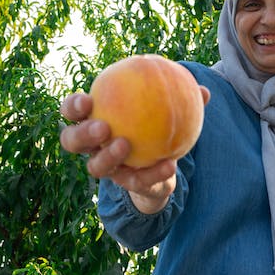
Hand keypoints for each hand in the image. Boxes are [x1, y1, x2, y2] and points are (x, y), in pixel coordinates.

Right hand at [59, 86, 210, 213]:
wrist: (161, 166)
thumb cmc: (156, 127)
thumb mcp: (165, 112)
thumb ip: (180, 99)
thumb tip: (203, 89)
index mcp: (95, 120)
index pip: (73, 112)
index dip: (73, 106)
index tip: (87, 100)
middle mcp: (93, 146)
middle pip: (71, 141)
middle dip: (82, 134)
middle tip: (103, 127)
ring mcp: (106, 168)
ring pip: (95, 167)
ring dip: (108, 156)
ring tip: (125, 144)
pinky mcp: (125, 184)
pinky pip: (136, 181)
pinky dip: (153, 173)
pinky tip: (170, 164)